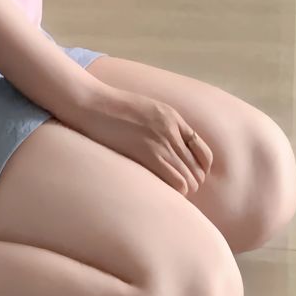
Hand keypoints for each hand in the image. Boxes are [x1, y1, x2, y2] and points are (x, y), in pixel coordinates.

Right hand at [68, 85, 212, 196]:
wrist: (92, 103)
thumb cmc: (111, 108)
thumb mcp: (146, 110)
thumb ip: (162, 126)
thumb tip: (170, 149)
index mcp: (174, 119)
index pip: (204, 152)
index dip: (200, 169)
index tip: (190, 175)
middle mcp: (172, 131)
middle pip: (198, 169)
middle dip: (192, 182)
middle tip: (178, 188)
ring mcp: (162, 143)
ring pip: (189, 178)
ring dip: (183, 189)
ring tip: (169, 191)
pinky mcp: (149, 154)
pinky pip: (176, 181)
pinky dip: (175, 190)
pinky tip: (163, 190)